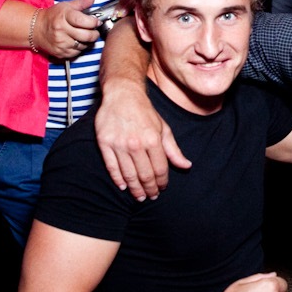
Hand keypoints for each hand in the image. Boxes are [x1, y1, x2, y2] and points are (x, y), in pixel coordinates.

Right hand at [35, 0, 109, 59]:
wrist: (37, 29)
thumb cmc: (53, 16)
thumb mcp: (66, 6)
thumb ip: (82, 3)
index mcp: (63, 17)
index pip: (84, 21)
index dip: (94, 22)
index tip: (96, 21)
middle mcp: (61, 31)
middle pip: (87, 36)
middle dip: (94, 33)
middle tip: (94, 30)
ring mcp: (61, 43)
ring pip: (84, 45)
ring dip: (88, 41)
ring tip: (85, 35)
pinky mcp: (60, 53)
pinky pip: (77, 52)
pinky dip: (80, 47)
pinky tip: (77, 41)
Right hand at [95, 79, 189, 199]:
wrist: (122, 95)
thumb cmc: (144, 112)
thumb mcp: (164, 128)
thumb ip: (173, 150)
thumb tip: (186, 166)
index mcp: (153, 140)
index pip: (160, 169)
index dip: (162, 182)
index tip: (162, 188)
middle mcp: (136, 144)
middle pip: (145, 175)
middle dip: (149, 189)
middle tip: (151, 196)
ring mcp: (119, 144)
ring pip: (128, 174)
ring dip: (135, 189)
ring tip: (139, 196)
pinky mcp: (105, 143)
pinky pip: (112, 167)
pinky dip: (117, 179)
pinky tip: (123, 186)